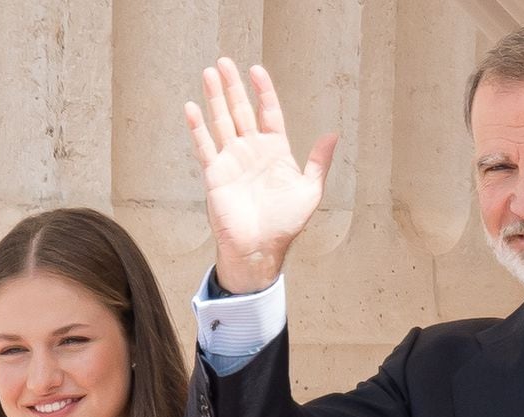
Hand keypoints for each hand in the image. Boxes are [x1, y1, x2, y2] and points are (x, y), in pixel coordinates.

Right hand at [185, 58, 339, 294]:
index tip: (256, 69)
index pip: (268, 113)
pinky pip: (205, 146)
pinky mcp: (215, 173)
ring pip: (221, 121)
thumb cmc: (286, 223)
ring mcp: (232, 160)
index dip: (263, 92)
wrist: (260, 248)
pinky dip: (197, 127)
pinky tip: (191, 107)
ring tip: (209, 73)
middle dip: (233, 86)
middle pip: (241, 111)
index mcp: (276, 151)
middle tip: (224, 62)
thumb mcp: (310, 190)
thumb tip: (332, 134)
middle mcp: (252, 151)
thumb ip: (318, 161)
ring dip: (215, 98)